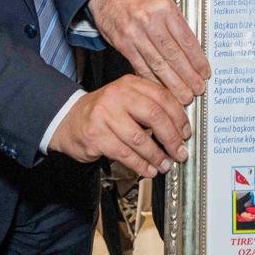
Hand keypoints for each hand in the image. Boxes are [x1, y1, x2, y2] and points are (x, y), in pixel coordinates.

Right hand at [47, 75, 191, 178]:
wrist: (68, 120)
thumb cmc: (103, 112)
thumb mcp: (126, 99)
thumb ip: (150, 106)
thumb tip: (180, 127)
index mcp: (130, 84)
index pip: (162, 97)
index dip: (179, 117)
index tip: (186, 132)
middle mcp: (117, 96)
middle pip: (154, 116)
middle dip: (172, 138)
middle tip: (180, 152)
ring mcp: (104, 115)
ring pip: (140, 139)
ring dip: (157, 156)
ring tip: (165, 164)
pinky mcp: (96, 136)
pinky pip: (124, 154)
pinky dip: (140, 165)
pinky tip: (148, 169)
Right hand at [88, 0, 209, 104]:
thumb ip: (175, 21)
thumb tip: (192, 49)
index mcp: (164, 7)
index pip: (186, 39)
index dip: (197, 60)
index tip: (204, 72)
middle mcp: (149, 20)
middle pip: (173, 54)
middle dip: (187, 76)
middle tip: (197, 89)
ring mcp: (134, 33)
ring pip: (157, 63)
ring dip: (172, 83)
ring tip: (183, 96)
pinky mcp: (122, 44)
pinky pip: (139, 65)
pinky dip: (152, 80)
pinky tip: (161, 89)